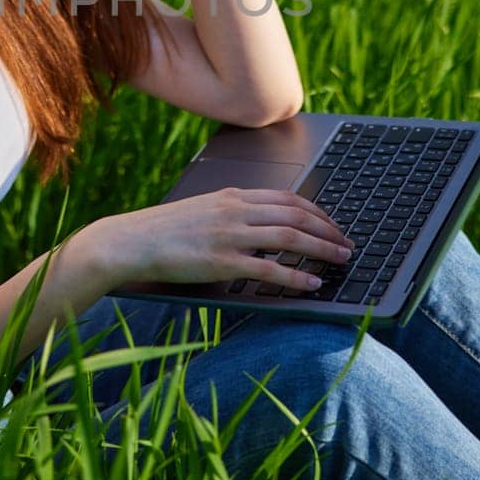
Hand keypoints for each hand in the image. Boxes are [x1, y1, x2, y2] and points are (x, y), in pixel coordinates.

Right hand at [100, 188, 355, 291]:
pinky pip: (269, 268)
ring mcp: (230, 235)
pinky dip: (296, 276)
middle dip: (328, 229)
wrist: (131, 241)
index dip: (317, 211)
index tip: (332, 223)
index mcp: (231, 196)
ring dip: (321, 248)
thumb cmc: (163, 231)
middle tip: (347, 243)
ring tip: (340, 259)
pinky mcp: (223, 262)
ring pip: (289, 236)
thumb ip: (231, 213)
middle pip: (296, 214)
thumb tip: (260, 224)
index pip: (287, 197)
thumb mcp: (202, 210)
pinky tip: (312, 283)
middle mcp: (235, 210)